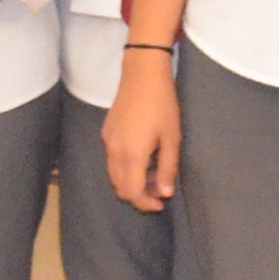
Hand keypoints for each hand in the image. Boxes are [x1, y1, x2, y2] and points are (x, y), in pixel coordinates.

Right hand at [104, 57, 180, 212]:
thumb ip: (167, 169)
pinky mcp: (106, 133)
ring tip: (152, 174)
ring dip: (131, 182)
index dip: (145, 204)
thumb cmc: (163, 106)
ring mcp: (107, 142)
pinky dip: (125, 169)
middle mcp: (114, 152)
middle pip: (119, 187)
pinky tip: (143, 158)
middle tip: (158, 192)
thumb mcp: (172, 139)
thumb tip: (164, 194)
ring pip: (114, 175)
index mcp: (131, 155)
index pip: (131, 192)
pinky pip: (112, 161)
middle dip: (138, 196)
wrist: (142, 75)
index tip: (161, 204)